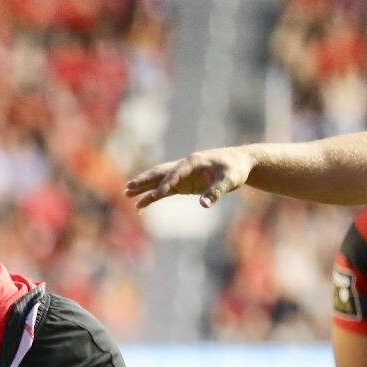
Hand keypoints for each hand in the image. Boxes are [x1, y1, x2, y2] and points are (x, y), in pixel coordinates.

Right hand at [124, 147, 254, 210]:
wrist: (239, 162)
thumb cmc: (235, 169)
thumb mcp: (230, 180)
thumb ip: (216, 192)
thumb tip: (203, 205)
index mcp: (194, 161)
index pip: (176, 172)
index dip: (167, 182)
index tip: (158, 194)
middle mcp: (184, 166)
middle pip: (160, 172)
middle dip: (145, 180)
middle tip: (129, 187)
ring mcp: (182, 175)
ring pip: (159, 180)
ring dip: (144, 186)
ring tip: (127, 193)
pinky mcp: (183, 184)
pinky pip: (165, 191)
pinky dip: (153, 196)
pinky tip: (141, 205)